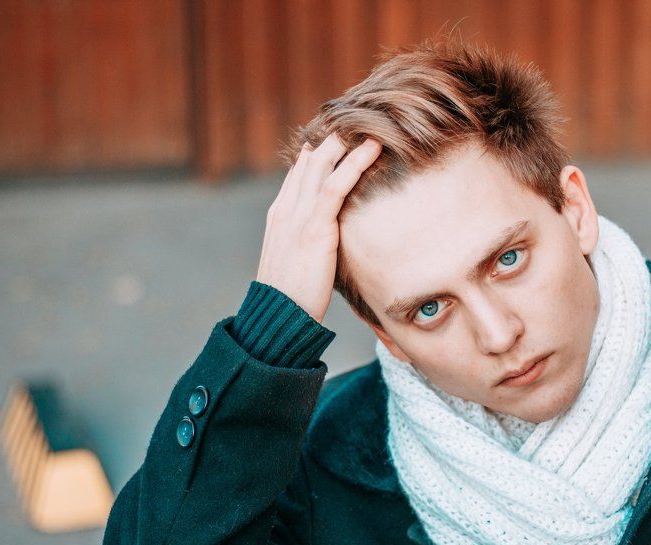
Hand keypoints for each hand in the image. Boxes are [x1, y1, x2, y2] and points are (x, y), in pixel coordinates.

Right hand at [254, 133, 381, 323]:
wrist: (278, 317)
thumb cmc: (291, 300)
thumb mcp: (298, 264)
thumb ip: (311, 245)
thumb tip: (331, 240)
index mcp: (280, 216)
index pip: (299, 173)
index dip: (318, 153)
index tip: (339, 138)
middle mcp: (286, 210)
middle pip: (310, 162)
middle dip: (334, 140)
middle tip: (358, 121)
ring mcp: (298, 217)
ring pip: (322, 166)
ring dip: (347, 143)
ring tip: (369, 125)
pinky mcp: (314, 229)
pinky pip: (335, 187)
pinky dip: (354, 164)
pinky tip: (372, 149)